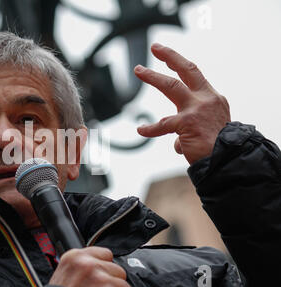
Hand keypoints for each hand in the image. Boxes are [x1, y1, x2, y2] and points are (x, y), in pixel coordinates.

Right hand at [49, 247, 131, 286]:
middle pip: (116, 268)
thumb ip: (81, 264)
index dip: (104, 267)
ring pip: (123, 284)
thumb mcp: (64, 272)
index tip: (101, 274)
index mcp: (75, 256)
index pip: (105, 254)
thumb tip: (99, 264)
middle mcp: (88, 264)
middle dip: (111, 281)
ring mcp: (99, 278)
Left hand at [134, 43, 230, 164]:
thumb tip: (177, 142)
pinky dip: (149, 128)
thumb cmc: (217, 148)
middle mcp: (206, 99)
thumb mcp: (208, 130)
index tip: (166, 57)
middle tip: (155, 47)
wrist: (228, 160)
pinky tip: (140, 129)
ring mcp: (196, 109)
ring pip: (171, 86)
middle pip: (186, 70)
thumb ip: (190, 130)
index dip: (179, 64)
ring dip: (153, 77)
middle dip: (170, 56)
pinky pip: (161, 125)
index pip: (195, 75)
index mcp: (213, 98)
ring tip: (139, 70)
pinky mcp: (186, 123)